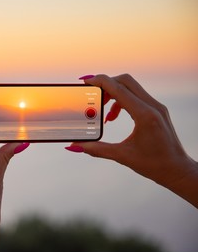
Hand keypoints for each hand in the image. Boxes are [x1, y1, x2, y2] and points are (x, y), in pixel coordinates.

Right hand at [67, 74, 197, 207]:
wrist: (177, 170)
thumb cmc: (153, 165)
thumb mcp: (121, 156)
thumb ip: (96, 149)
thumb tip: (74, 146)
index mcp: (144, 115)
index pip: (119, 88)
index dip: (100, 82)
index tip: (85, 82)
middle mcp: (152, 106)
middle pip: (125, 81)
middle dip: (106, 84)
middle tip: (92, 96)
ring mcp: (156, 107)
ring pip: (131, 87)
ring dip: (113, 94)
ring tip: (103, 112)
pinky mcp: (157, 110)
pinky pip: (136, 96)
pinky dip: (121, 100)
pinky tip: (114, 117)